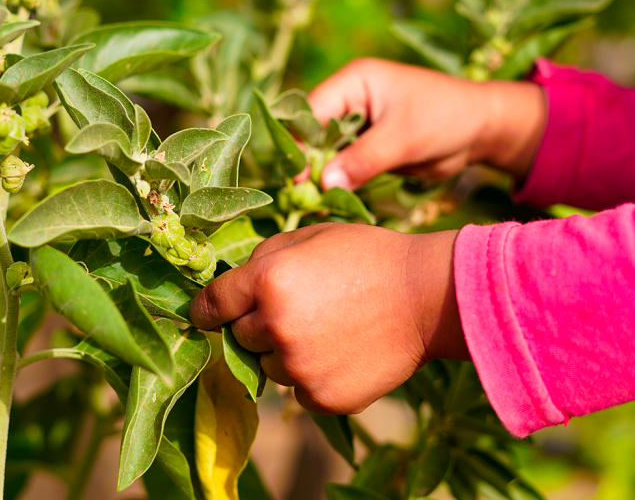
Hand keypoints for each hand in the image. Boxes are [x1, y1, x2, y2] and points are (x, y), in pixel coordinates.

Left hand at [189, 223, 466, 414]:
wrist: (428, 297)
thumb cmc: (369, 256)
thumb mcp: (310, 236)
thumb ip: (264, 259)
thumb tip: (229, 287)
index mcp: (267, 281)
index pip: (210, 306)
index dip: (206, 310)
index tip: (207, 314)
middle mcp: (276, 327)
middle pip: (238, 337)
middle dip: (257, 325)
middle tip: (299, 310)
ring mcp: (298, 368)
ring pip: (267, 368)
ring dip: (285, 353)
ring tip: (327, 330)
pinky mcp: (322, 398)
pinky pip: (298, 392)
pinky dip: (312, 377)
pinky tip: (343, 353)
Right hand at [308, 58, 546, 189]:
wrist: (481, 129)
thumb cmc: (446, 117)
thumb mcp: (405, 137)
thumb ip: (363, 159)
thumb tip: (323, 182)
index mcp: (354, 82)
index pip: (312, 112)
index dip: (300, 144)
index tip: (297, 178)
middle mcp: (350, 100)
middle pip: (314, 134)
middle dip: (309, 163)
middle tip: (301, 197)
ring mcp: (359, 125)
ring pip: (327, 154)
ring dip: (323, 177)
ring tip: (315, 203)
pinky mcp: (369, 148)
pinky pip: (346, 167)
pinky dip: (340, 183)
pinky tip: (333, 202)